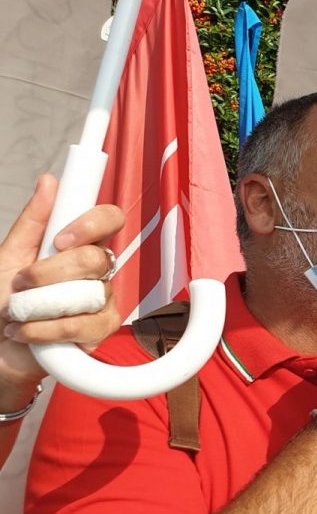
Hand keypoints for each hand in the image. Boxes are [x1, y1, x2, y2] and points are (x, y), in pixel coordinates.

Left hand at [0, 175, 123, 404]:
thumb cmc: (2, 301)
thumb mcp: (9, 255)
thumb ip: (33, 221)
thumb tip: (49, 181)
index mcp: (79, 246)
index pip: (110, 220)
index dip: (91, 225)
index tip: (59, 239)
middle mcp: (97, 272)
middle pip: (96, 259)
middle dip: (50, 273)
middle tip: (22, 284)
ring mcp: (103, 301)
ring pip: (89, 293)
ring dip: (40, 306)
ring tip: (19, 313)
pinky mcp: (100, 332)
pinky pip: (82, 325)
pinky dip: (45, 330)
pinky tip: (27, 332)